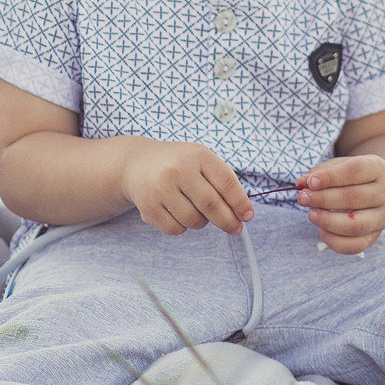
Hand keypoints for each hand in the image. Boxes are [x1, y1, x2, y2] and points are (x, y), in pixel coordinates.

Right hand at [118, 139, 254, 234]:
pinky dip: (183, 227)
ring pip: (195, 221)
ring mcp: (161, 188)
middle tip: (235, 228)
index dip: (241, 203)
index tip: (247, 216)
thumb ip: (223, 182)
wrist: (137, 163)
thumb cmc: (178, 164)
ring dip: (202, 222)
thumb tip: (243, 213)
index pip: (227, 183)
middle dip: (228, 221)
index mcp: (198, 155)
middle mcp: (178, 170)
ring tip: (196, 210)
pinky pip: (176, 229)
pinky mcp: (149, 207)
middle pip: (212, 206)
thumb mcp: (201, 160)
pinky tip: (178, 213)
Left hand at [297, 154, 384, 252]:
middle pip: (353, 198)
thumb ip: (320, 172)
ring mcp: (383, 216)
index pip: (355, 171)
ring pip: (355, 225)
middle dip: (323, 199)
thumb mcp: (341, 166)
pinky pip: (356, 245)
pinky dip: (335, 242)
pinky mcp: (376, 235)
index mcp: (377, 168)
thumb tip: (301, 183)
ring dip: (328, 221)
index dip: (331, 177)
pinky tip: (322, 231)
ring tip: (311, 215)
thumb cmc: (356, 176)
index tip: (310, 182)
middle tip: (303, 198)